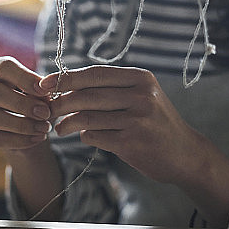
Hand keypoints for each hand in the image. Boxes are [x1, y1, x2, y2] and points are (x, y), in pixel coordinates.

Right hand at [0, 57, 52, 151]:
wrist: (33, 127)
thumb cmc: (38, 101)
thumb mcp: (43, 94)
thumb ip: (43, 93)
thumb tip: (46, 96)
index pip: (4, 67)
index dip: (24, 78)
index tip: (45, 90)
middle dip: (21, 103)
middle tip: (44, 113)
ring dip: (22, 124)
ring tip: (44, 128)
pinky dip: (20, 140)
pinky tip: (38, 138)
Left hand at [42, 65, 201, 184]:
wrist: (184, 154)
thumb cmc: (155, 123)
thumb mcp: (142, 96)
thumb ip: (111, 88)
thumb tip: (66, 83)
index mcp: (140, 79)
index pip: (94, 74)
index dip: (65, 79)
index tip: (43, 84)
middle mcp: (140, 96)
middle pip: (87, 95)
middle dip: (60, 102)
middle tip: (46, 109)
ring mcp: (137, 120)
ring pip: (87, 117)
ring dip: (66, 123)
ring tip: (59, 128)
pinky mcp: (131, 142)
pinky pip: (94, 136)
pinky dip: (84, 136)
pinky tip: (83, 136)